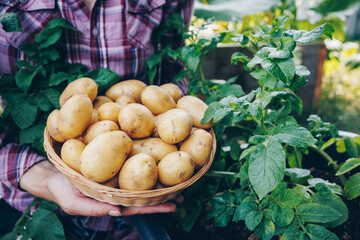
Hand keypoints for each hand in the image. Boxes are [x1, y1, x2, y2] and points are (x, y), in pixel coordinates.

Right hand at [20, 160, 179, 216]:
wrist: (52, 173)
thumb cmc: (63, 191)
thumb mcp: (74, 204)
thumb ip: (95, 210)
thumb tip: (119, 213)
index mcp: (113, 202)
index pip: (138, 207)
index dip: (155, 206)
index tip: (173, 204)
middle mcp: (119, 191)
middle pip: (145, 194)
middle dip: (164, 195)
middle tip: (184, 193)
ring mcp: (117, 178)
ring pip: (141, 180)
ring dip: (159, 179)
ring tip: (178, 178)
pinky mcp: (113, 164)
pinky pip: (131, 165)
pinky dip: (143, 164)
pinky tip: (156, 158)